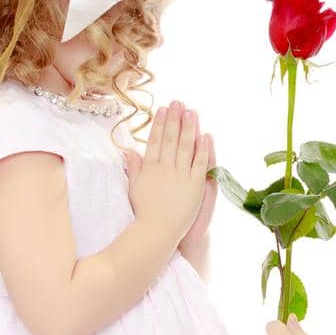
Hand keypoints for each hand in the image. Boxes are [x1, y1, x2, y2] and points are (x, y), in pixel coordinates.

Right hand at [128, 101, 210, 244]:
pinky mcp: (195, 185)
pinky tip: (206, 135)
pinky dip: (203, 149)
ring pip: (186, 146)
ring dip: (189, 127)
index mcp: (150, 168)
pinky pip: (200, 163)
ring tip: (192, 111)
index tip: (163, 109)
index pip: (155, 140)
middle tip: (178, 102)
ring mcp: (181, 175)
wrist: (157, 231)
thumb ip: (134, 168)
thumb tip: (129, 151)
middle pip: (171, 138)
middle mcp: (165, 168)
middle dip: (175, 119)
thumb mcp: (134, 188)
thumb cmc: (144, 213)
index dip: (160, 123)